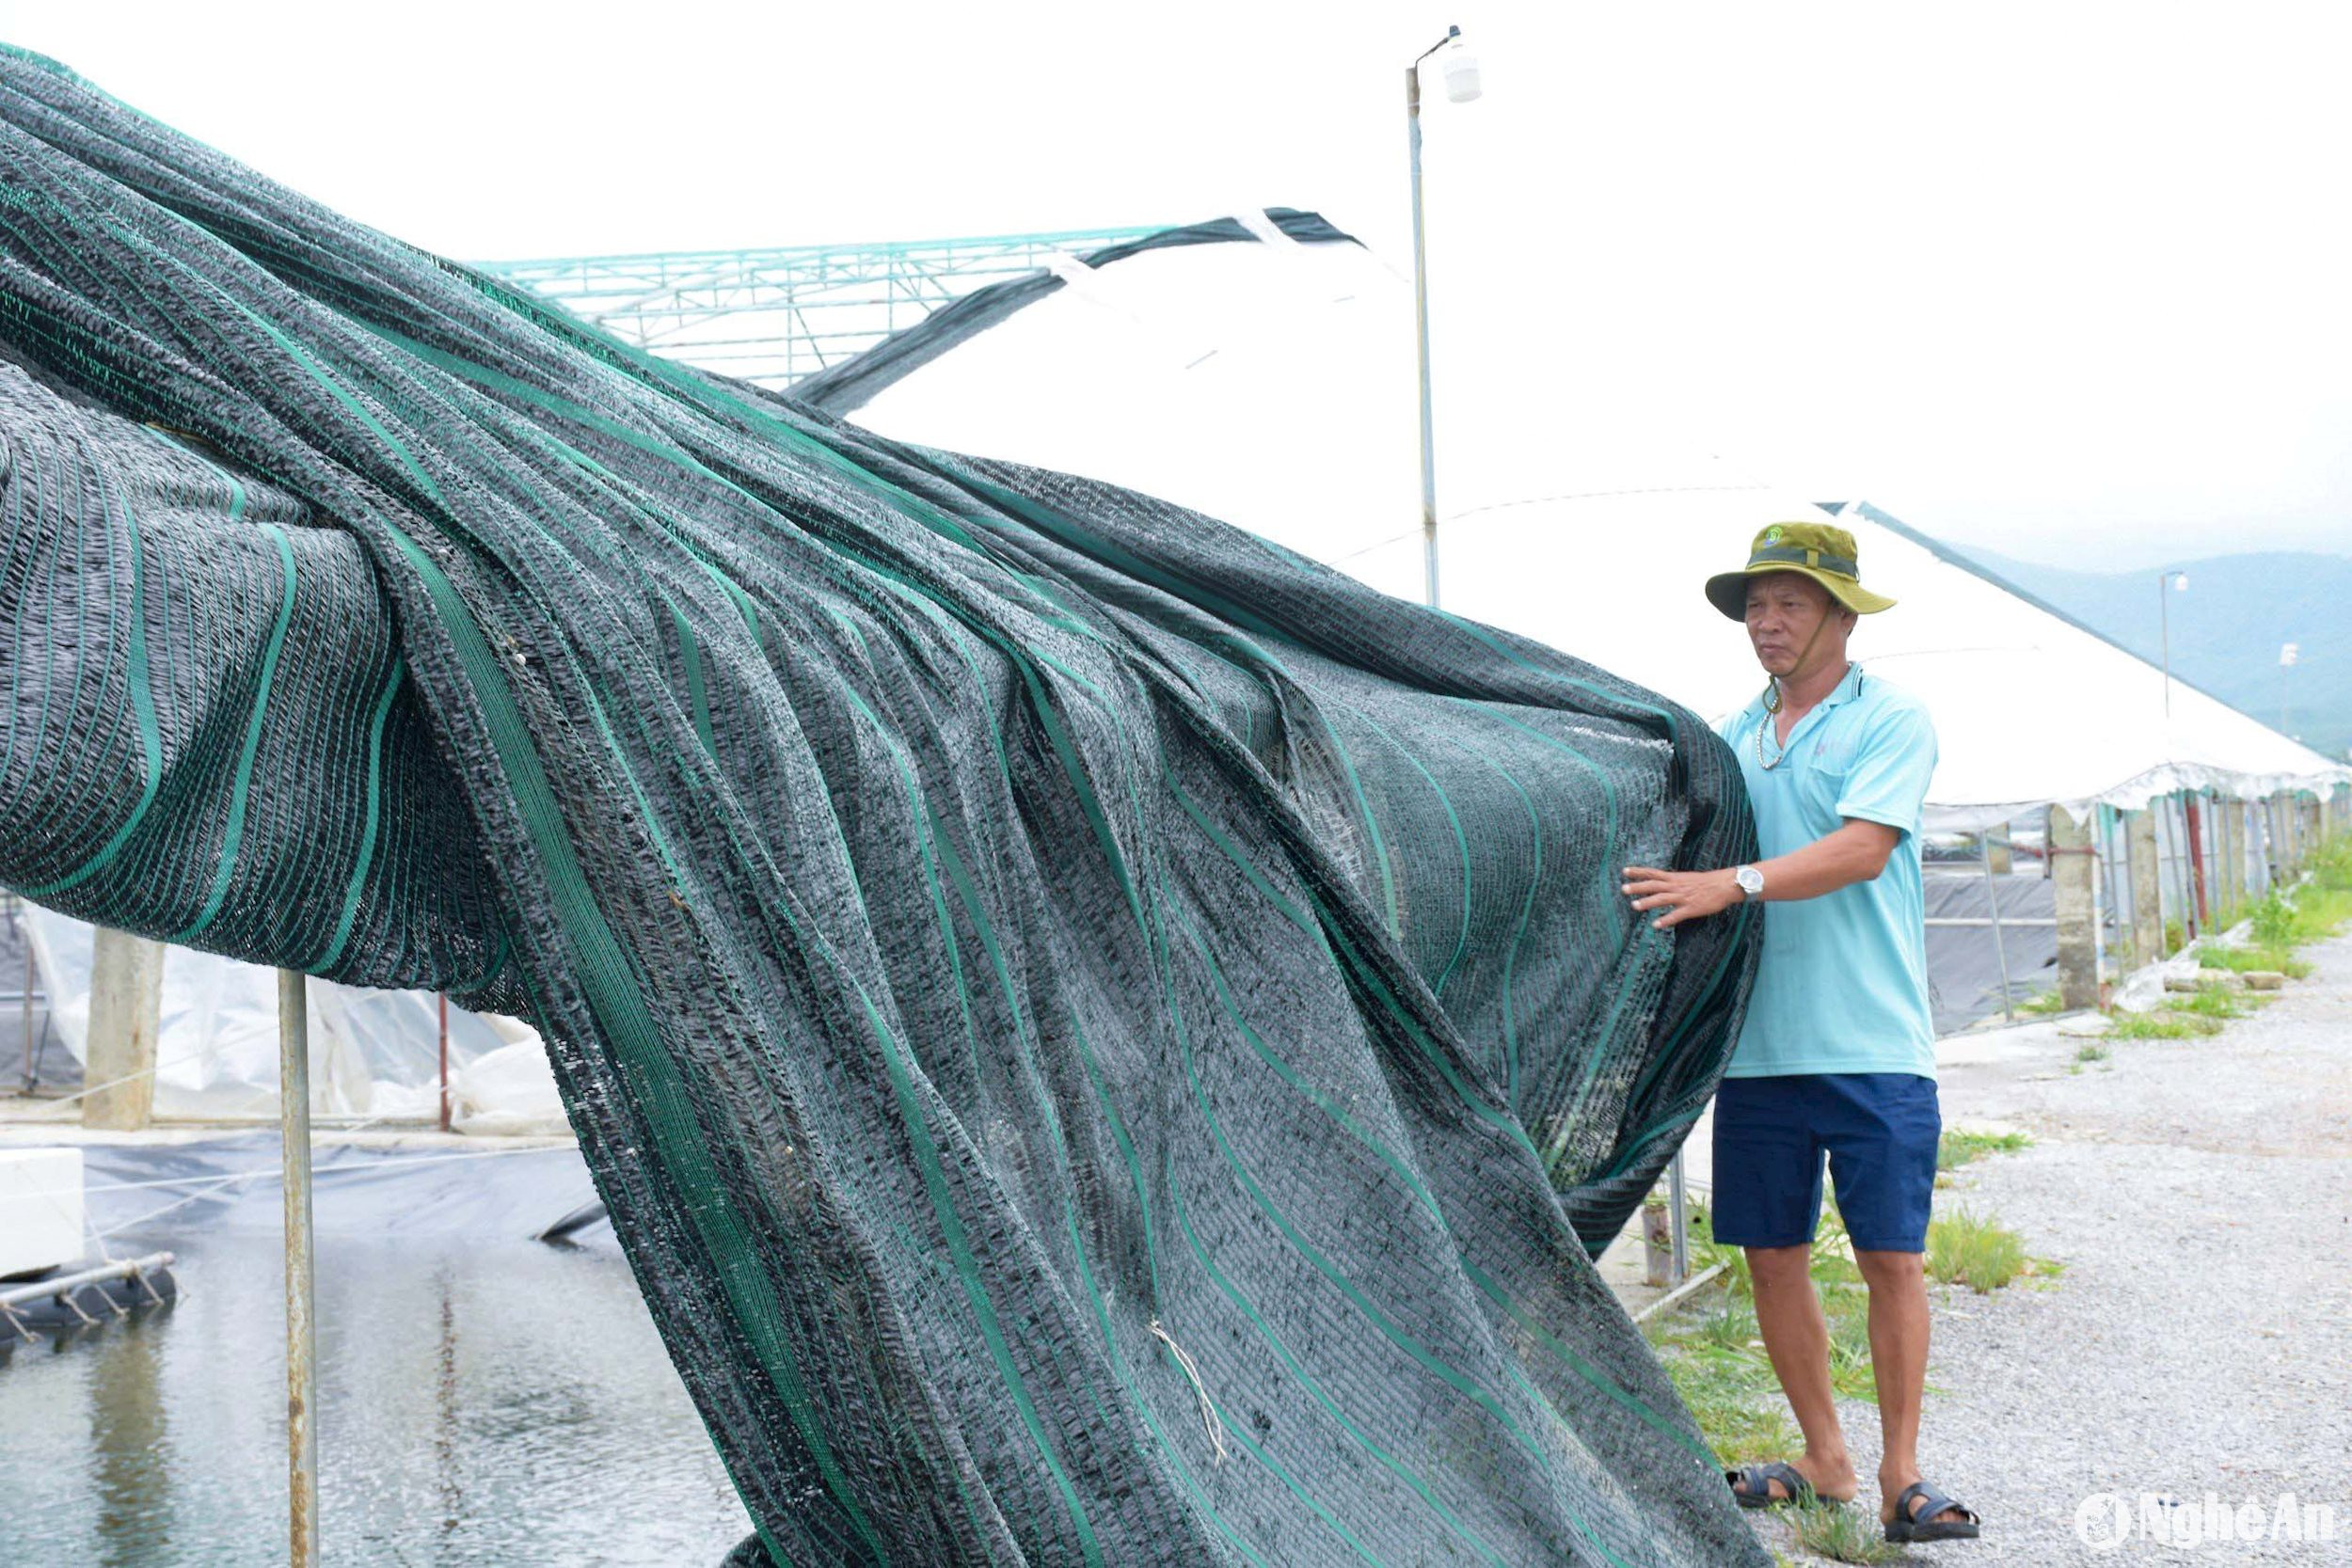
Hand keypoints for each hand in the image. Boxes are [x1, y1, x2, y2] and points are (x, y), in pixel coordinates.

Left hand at [1620, 865, 1741, 930]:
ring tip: (1634, 906)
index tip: (1624, 871)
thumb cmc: (1707, 882)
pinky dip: (1665, 920)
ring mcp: (1683, 897)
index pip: (1653, 873)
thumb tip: (1661, 882)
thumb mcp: (1687, 878)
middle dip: (1638, 887)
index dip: (1638, 872)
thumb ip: (1673, 881)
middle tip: (1623, 888)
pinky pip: (1676, 915)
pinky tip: (1656, 925)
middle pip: (1654, 885)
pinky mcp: (1691, 908)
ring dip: (1648, 902)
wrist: (1725, 885)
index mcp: (1675, 878)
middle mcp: (1676, 886)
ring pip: (1662, 898)